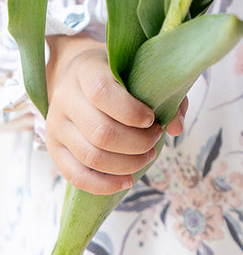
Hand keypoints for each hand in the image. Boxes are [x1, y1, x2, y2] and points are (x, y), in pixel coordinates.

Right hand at [45, 35, 186, 194]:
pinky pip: (76, 176)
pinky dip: (104, 184)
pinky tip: (127, 180)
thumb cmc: (118, 74)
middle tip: (155, 139)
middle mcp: (66, 97)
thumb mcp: (140, 71)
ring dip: (126, 164)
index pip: (102, 93)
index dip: (131, 111)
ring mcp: (56, 125)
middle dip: (136, 143)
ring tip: (147, 156)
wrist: (80, 77)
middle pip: (100, 132)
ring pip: (90, 156)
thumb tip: (176, 128)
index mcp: (86, 70)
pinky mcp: (54, 149)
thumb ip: (164, 94)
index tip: (151, 118)